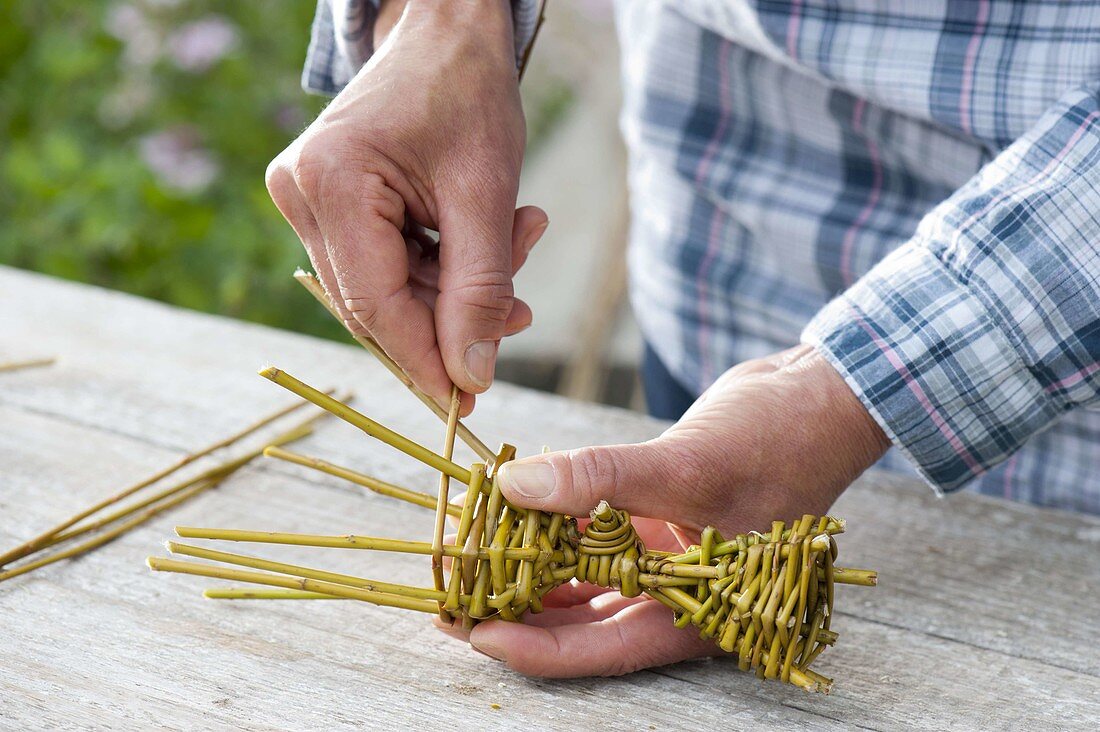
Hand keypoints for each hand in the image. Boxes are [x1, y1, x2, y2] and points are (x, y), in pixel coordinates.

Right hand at [267, 0, 544, 413]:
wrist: (445, 31)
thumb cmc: (467, 94)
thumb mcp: (487, 195)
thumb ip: (480, 289)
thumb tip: (471, 378)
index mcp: (331, 182)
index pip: (375, 304)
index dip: (425, 359)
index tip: (471, 397)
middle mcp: (301, 193)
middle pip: (377, 302)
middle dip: (453, 317)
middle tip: (521, 314)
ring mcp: (305, 198)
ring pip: (385, 288)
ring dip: (456, 286)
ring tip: (522, 239)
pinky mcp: (325, 202)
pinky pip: (383, 262)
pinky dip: (440, 263)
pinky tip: (492, 234)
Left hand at [435, 345, 888, 675]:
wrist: (816, 396)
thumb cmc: (778, 442)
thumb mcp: (689, 464)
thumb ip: (601, 478)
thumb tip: (516, 487)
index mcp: (696, 611)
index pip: (600, 647)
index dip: (532, 645)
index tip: (471, 629)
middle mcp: (674, 593)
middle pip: (580, 620)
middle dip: (515, 608)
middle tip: (452, 593)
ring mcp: (662, 556)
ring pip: (579, 578)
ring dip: (526, 565)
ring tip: (468, 555)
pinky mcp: (650, 518)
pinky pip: (588, 532)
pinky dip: (549, 524)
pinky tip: (509, 514)